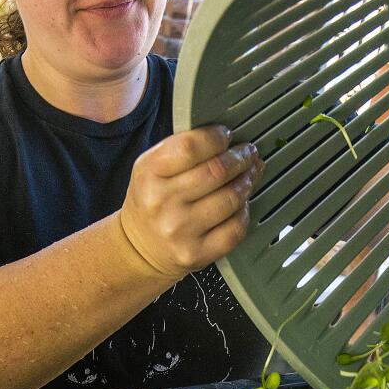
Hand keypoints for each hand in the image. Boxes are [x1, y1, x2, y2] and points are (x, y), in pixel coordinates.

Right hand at [117, 124, 262, 279]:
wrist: (139, 247)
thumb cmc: (152, 200)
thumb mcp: (151, 167)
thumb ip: (182, 148)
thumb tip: (226, 138)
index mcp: (149, 173)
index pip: (191, 147)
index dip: (217, 138)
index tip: (226, 135)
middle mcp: (161, 202)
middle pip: (217, 171)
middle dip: (240, 158)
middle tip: (248, 153)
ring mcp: (179, 230)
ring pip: (231, 198)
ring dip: (247, 182)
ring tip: (248, 175)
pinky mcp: (196, 253)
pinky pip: (235, 228)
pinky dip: (244, 212)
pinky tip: (240, 205)